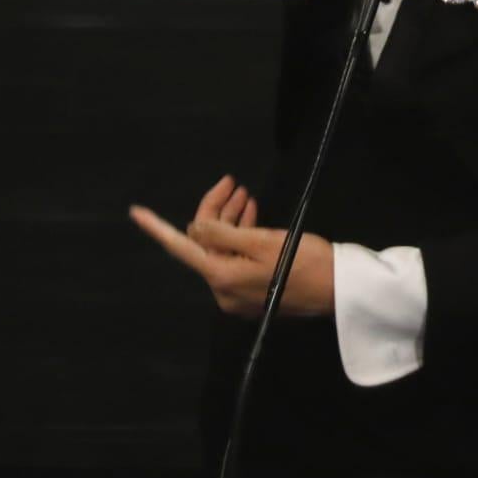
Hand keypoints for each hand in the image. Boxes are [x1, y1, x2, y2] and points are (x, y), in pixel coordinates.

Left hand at [128, 175, 334, 317]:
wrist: (342, 290)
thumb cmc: (306, 262)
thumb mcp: (263, 241)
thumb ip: (223, 234)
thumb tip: (193, 230)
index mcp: (221, 277)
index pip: (181, 246)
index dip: (157, 227)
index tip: (135, 211)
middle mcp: (224, 291)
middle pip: (206, 245)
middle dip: (216, 211)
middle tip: (233, 183)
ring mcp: (239, 295)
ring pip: (223, 251)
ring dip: (231, 221)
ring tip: (245, 194)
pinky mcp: (255, 292)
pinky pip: (237, 260)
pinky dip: (241, 237)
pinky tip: (251, 215)